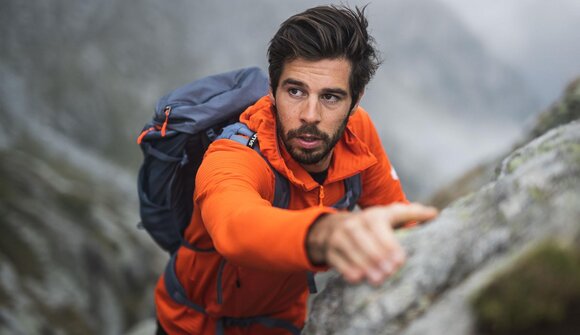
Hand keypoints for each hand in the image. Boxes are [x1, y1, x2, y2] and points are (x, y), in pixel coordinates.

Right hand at [306, 203, 437, 285]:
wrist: (330, 227)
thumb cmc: (370, 226)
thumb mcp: (388, 216)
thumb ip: (410, 214)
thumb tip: (435, 214)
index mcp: (374, 215)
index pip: (382, 226)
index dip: (391, 243)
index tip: (401, 260)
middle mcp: (356, 223)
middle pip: (368, 240)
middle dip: (380, 257)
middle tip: (391, 271)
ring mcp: (340, 236)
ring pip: (354, 251)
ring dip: (366, 266)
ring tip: (379, 279)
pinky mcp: (330, 249)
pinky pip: (339, 261)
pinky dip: (349, 270)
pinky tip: (359, 278)